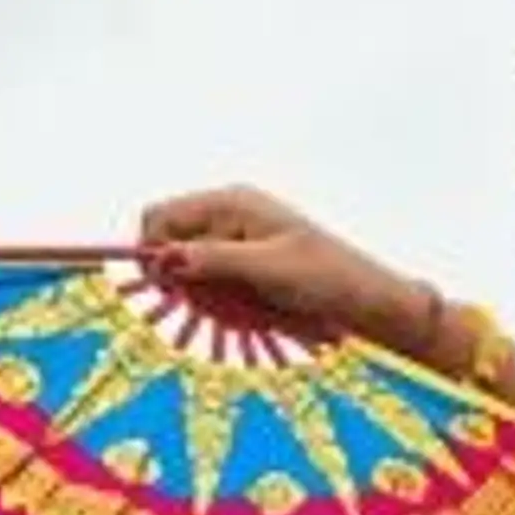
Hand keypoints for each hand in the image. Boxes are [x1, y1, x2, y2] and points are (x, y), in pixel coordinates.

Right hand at [137, 184, 417, 339]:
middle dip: (172, 274)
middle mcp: (228, 214)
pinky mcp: (241, 263)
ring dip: (193, 290)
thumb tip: (167, 257)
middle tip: (194, 306)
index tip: (166, 289)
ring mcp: (234, 238)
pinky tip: (234, 311)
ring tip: (226, 309)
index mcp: (232, 203)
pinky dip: (209, 297)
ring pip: (185, 262)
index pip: (162, 216)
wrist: (362, 299)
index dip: (152, 250)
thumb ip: (216, 259)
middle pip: (168, 238)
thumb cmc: (325, 277)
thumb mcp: (269, 269)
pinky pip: (206, 277)